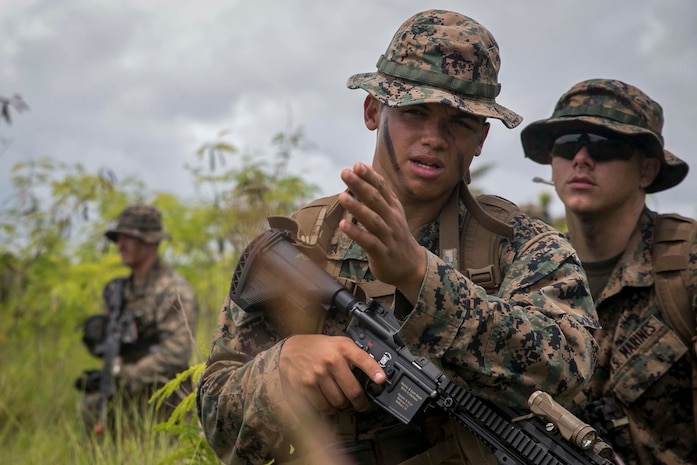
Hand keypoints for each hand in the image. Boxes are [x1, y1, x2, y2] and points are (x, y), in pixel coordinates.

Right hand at [279, 334, 384, 414]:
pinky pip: (324, 406)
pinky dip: (329, 409)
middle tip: (361, 404)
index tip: (381, 380)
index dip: (373, 370)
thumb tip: (372, 373)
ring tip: (341, 400)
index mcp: (342, 348)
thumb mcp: (338, 343)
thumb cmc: (318, 348)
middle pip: (353, 390)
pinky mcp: (307, 385)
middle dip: (360, 402)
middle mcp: (331, 360)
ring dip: (342, 405)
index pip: (362, 359)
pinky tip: (329, 403)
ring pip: (339, 401)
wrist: (290, 350)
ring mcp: (319, 373)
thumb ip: (353, 355)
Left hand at [337, 162, 424, 300]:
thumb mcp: (393, 214)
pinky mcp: (382, 252)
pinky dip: (356, 233)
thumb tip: (364, 172)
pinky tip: (343, 225)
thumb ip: (380, 195)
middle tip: (346, 172)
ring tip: (342, 196)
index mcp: (393, 208)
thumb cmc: (396, 237)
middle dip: (361, 185)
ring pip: (372, 219)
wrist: (412, 267)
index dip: (370, 176)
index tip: (357, 164)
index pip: (382, 188)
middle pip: (376, 200)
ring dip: (357, 207)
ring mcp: (388, 236)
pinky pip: (368, 241)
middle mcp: (392, 220)